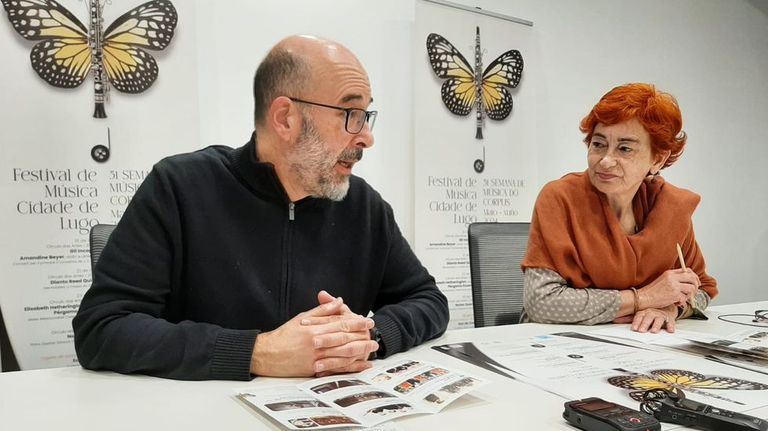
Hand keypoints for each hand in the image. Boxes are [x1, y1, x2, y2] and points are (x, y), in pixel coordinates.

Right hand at [250, 296, 377, 376]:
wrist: (266, 354)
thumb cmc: (283, 335)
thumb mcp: (302, 317)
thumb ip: (322, 310)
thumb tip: (338, 301)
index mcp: (313, 327)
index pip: (339, 323)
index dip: (356, 321)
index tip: (367, 320)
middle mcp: (315, 341)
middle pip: (344, 337)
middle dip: (361, 335)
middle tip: (374, 333)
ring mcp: (315, 356)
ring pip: (342, 352)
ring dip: (360, 350)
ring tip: (371, 347)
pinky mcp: (313, 369)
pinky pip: (336, 367)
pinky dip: (350, 367)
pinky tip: (361, 365)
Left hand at [614, 305, 676, 332]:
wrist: (665, 306)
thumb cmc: (650, 312)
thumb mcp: (639, 314)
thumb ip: (627, 318)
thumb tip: (614, 319)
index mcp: (643, 311)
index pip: (638, 316)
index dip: (636, 322)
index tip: (633, 328)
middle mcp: (652, 312)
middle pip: (648, 318)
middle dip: (644, 324)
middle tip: (641, 331)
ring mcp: (660, 315)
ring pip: (658, 319)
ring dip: (656, 325)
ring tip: (653, 331)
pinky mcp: (669, 318)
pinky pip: (671, 322)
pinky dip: (671, 326)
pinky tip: (670, 330)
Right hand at [639, 269, 699, 308]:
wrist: (644, 297)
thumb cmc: (652, 291)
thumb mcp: (663, 280)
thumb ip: (674, 279)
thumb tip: (686, 281)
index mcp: (670, 273)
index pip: (687, 270)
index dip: (694, 277)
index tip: (696, 282)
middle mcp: (672, 278)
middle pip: (692, 278)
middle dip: (696, 286)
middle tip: (693, 292)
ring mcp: (674, 286)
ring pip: (691, 288)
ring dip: (690, 295)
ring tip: (683, 298)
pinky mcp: (675, 295)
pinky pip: (685, 298)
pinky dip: (683, 302)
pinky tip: (677, 303)